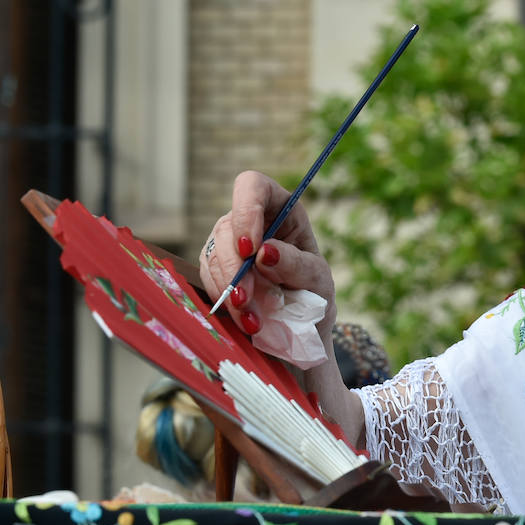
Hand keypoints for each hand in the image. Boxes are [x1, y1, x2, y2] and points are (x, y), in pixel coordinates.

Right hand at [199, 172, 363, 443]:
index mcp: (282, 210)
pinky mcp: (215, 273)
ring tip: (253, 322)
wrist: (301, 338)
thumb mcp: (318, 282)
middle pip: (226, 227)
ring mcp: (228, 246)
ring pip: (212, 256)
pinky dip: (223, 302)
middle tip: (246, 300)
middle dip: (235, 267)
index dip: (245, 210)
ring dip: (229, 290)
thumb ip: (295, 264)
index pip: (252, 186)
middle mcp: (251, 222)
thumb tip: (264, 251)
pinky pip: (206, 280)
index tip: (250, 249)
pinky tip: (246, 323)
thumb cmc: (315, 300)